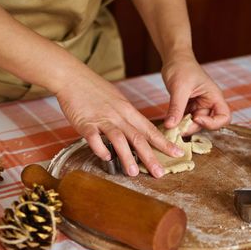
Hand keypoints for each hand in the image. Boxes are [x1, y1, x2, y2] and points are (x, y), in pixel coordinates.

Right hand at [55, 72, 184, 177]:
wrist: (72, 76)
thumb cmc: (93, 89)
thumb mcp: (116, 100)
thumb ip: (125, 116)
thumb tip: (134, 131)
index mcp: (127, 110)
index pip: (150, 129)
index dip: (164, 142)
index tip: (178, 152)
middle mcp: (118, 115)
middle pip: (138, 137)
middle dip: (150, 157)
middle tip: (160, 173)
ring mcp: (102, 119)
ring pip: (119, 138)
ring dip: (127, 156)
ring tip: (133, 173)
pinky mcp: (85, 122)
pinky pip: (94, 137)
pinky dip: (100, 148)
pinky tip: (106, 157)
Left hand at [161, 51, 230, 132]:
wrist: (174, 59)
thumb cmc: (182, 68)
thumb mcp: (179, 88)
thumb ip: (176, 108)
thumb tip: (170, 127)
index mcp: (214, 97)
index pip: (224, 118)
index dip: (212, 123)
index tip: (196, 118)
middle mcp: (209, 104)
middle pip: (206, 124)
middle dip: (192, 128)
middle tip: (175, 129)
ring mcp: (198, 107)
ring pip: (194, 124)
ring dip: (183, 127)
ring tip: (169, 127)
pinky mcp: (189, 108)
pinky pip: (185, 120)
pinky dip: (178, 123)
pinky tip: (169, 123)